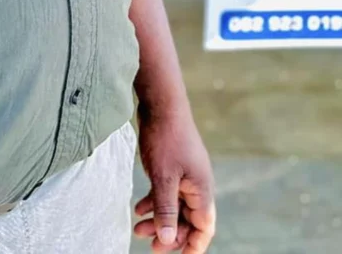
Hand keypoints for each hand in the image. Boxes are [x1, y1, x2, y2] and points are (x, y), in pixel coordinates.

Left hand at [132, 106, 215, 251]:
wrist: (161, 103)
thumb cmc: (166, 138)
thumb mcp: (163, 177)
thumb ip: (166, 209)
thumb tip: (167, 240)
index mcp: (201, 189)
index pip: (204, 227)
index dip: (194, 245)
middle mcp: (197, 183)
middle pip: (188, 219)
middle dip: (170, 234)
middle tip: (150, 246)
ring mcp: (185, 174)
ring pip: (175, 206)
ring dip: (159, 219)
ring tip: (138, 229)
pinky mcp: (173, 166)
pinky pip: (167, 192)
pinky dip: (154, 202)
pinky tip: (139, 208)